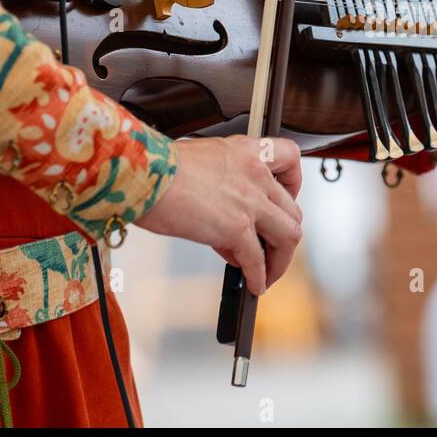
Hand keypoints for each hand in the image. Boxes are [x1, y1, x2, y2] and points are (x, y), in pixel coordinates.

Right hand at [138, 135, 302, 294]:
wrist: (142, 172)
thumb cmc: (157, 166)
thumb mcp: (201, 164)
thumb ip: (223, 190)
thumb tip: (227, 229)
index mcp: (246, 151)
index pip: (291, 158)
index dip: (294, 183)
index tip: (286, 198)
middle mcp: (255, 174)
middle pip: (292, 210)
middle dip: (285, 234)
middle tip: (273, 248)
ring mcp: (250, 202)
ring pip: (289, 236)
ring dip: (281, 260)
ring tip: (269, 274)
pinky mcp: (237, 228)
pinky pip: (258, 260)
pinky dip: (259, 277)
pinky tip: (253, 285)